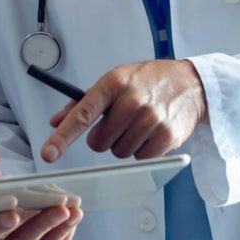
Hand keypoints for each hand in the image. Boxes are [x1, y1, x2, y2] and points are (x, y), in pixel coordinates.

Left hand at [40, 59, 207, 162]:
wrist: (190, 84)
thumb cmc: (148, 81)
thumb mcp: (115, 80)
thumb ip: (84, 102)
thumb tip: (56, 122)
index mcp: (114, 83)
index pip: (83, 113)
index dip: (63, 136)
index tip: (48, 153)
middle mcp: (132, 100)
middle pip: (99, 142)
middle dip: (104, 137)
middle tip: (119, 123)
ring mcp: (151, 119)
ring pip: (119, 152)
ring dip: (124, 144)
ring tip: (139, 125)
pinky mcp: (166, 136)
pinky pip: (140, 158)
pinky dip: (142, 150)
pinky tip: (151, 133)